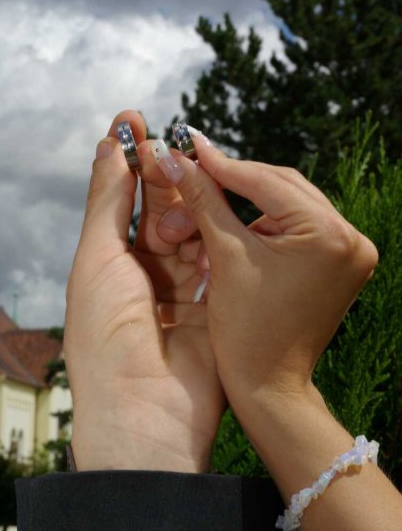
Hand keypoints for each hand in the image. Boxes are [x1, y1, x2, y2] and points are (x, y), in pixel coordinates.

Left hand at [64, 112, 225, 471]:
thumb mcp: (97, 257)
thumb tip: (108, 145)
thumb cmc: (105, 333)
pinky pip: (221, 262)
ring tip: (193, 177)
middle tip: (170, 145)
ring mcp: (182, 293)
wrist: (146, 407)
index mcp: (108, 268)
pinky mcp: (216, 308)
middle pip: (162, 213)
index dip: (127, 161)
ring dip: (193, 206)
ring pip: (195, 233)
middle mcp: (145, 279)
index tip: (134, 119)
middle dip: (165, 178)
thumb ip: (107, 200)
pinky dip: (219, 236)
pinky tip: (218, 211)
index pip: (123, 202)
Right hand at [156, 135, 377, 415]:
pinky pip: (302, 228)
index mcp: (329, 236)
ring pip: (293, 206)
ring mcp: (352, 253)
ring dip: (254, 200)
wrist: (269, 385)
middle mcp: (351, 239)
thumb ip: (204, 200)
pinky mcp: (342, 265)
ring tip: (214, 195)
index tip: (191, 145)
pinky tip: (242, 223)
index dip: (223, 164)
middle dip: (238, 180)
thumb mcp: (225, 257)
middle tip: (199, 166)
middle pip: (285, 188)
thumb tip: (178, 159)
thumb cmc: (246, 332)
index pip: (268, 182)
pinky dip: (272, 223)